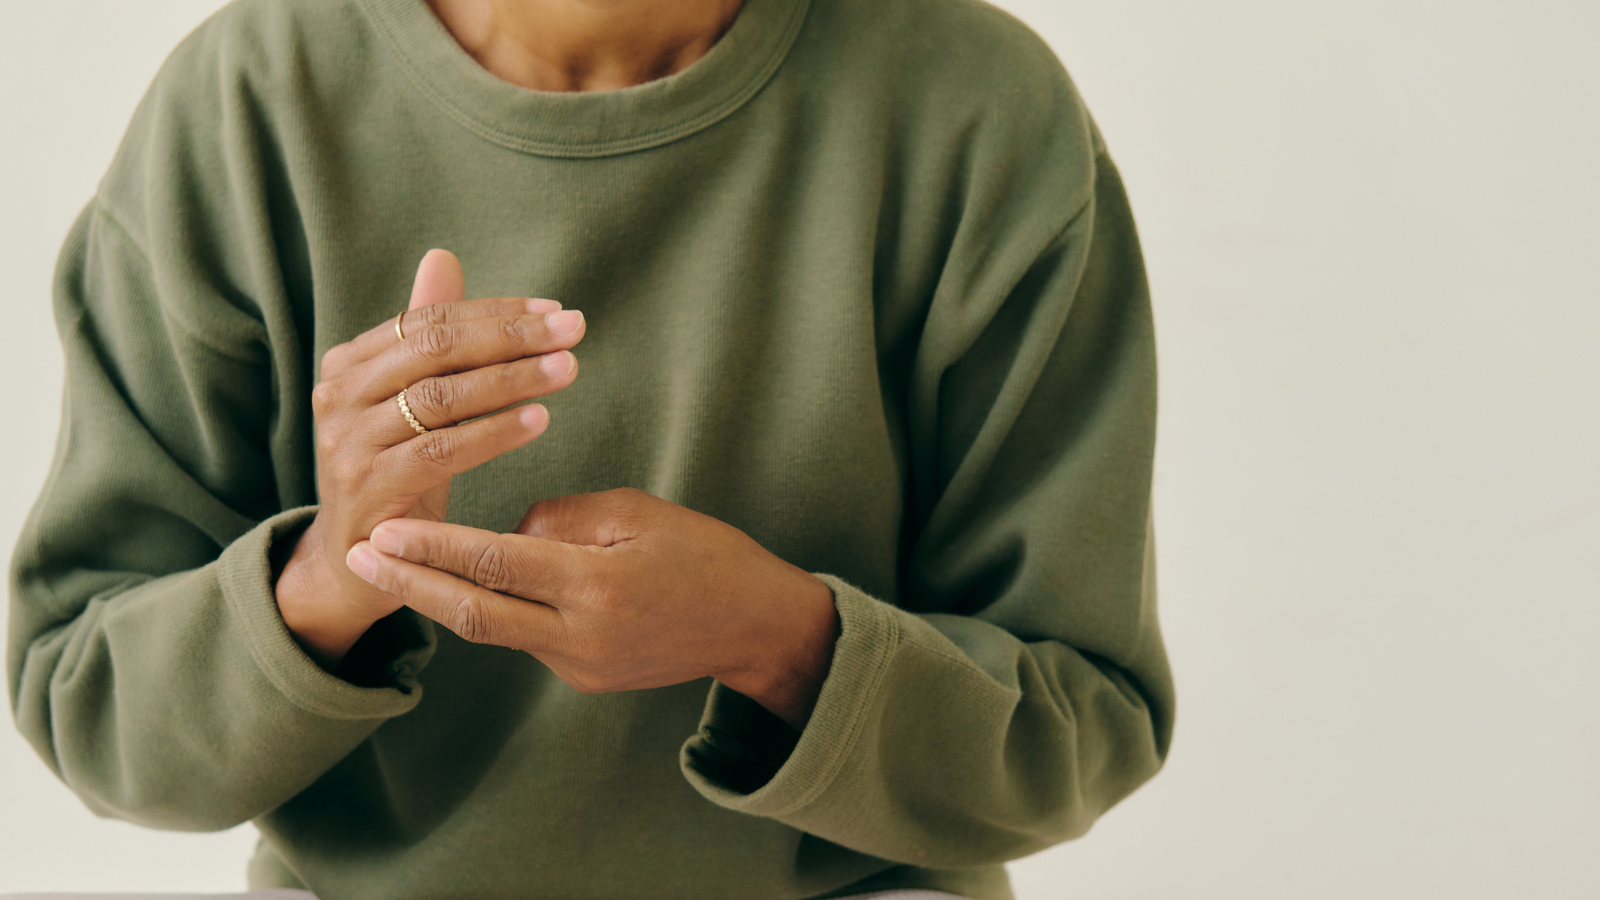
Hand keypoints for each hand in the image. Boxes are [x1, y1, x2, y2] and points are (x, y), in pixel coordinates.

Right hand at [276, 249, 585, 666]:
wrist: (355, 564)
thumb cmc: (394, 473)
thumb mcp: (409, 402)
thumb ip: (425, 335)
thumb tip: (443, 257)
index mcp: (348, 364)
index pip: (429, 321)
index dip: (496, 312)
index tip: (556, 310)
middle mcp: (339, 395)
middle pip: (435, 350)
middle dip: (511, 336)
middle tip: (573, 329)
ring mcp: (348, 443)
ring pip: (440, 398)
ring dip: (511, 379)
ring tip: (567, 369)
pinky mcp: (369, 490)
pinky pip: (441, 452)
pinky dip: (493, 433)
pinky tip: (539, 421)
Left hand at [345, 488, 840, 728]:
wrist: (754, 625)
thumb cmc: (704, 553)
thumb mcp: (639, 511)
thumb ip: (564, 518)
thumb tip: (510, 528)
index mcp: (597, 585)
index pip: (496, 562)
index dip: (434, 546)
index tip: (384, 529)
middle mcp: (580, 635)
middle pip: (473, 611)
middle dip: (410, 582)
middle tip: (357, 555)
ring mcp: (579, 665)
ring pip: (492, 626)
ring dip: (440, 595)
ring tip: (392, 563)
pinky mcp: (583, 678)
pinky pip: (525, 635)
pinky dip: (494, 605)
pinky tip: (467, 579)